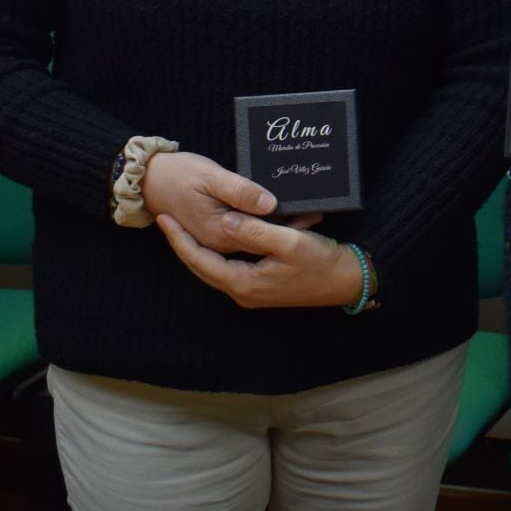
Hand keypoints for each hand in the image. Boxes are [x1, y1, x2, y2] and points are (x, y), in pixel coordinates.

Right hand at [141, 151, 320, 248]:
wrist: (148, 178)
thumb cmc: (178, 174)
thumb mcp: (211, 178)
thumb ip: (240, 192)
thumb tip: (269, 203)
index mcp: (219, 235)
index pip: (261, 239)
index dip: (288, 229)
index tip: (313, 219)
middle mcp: (219, 244)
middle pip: (261, 242)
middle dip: (288, 231)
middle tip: (316, 217)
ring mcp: (217, 240)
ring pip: (255, 240)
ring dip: (278, 228)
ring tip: (307, 215)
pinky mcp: (216, 231)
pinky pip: (245, 234)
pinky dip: (264, 225)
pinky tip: (282, 212)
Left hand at [153, 210, 361, 308]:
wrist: (346, 281)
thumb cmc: (321, 262)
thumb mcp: (289, 242)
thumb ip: (254, 231)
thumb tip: (224, 222)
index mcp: (244, 283)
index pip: (199, 261)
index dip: (180, 239)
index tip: (164, 219)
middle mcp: (243, 292)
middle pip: (201, 267)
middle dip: (182, 244)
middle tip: (166, 221)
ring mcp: (252, 291)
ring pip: (213, 268)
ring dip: (197, 248)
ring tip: (182, 227)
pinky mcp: (261, 285)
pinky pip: (228, 267)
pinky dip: (217, 251)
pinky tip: (216, 236)